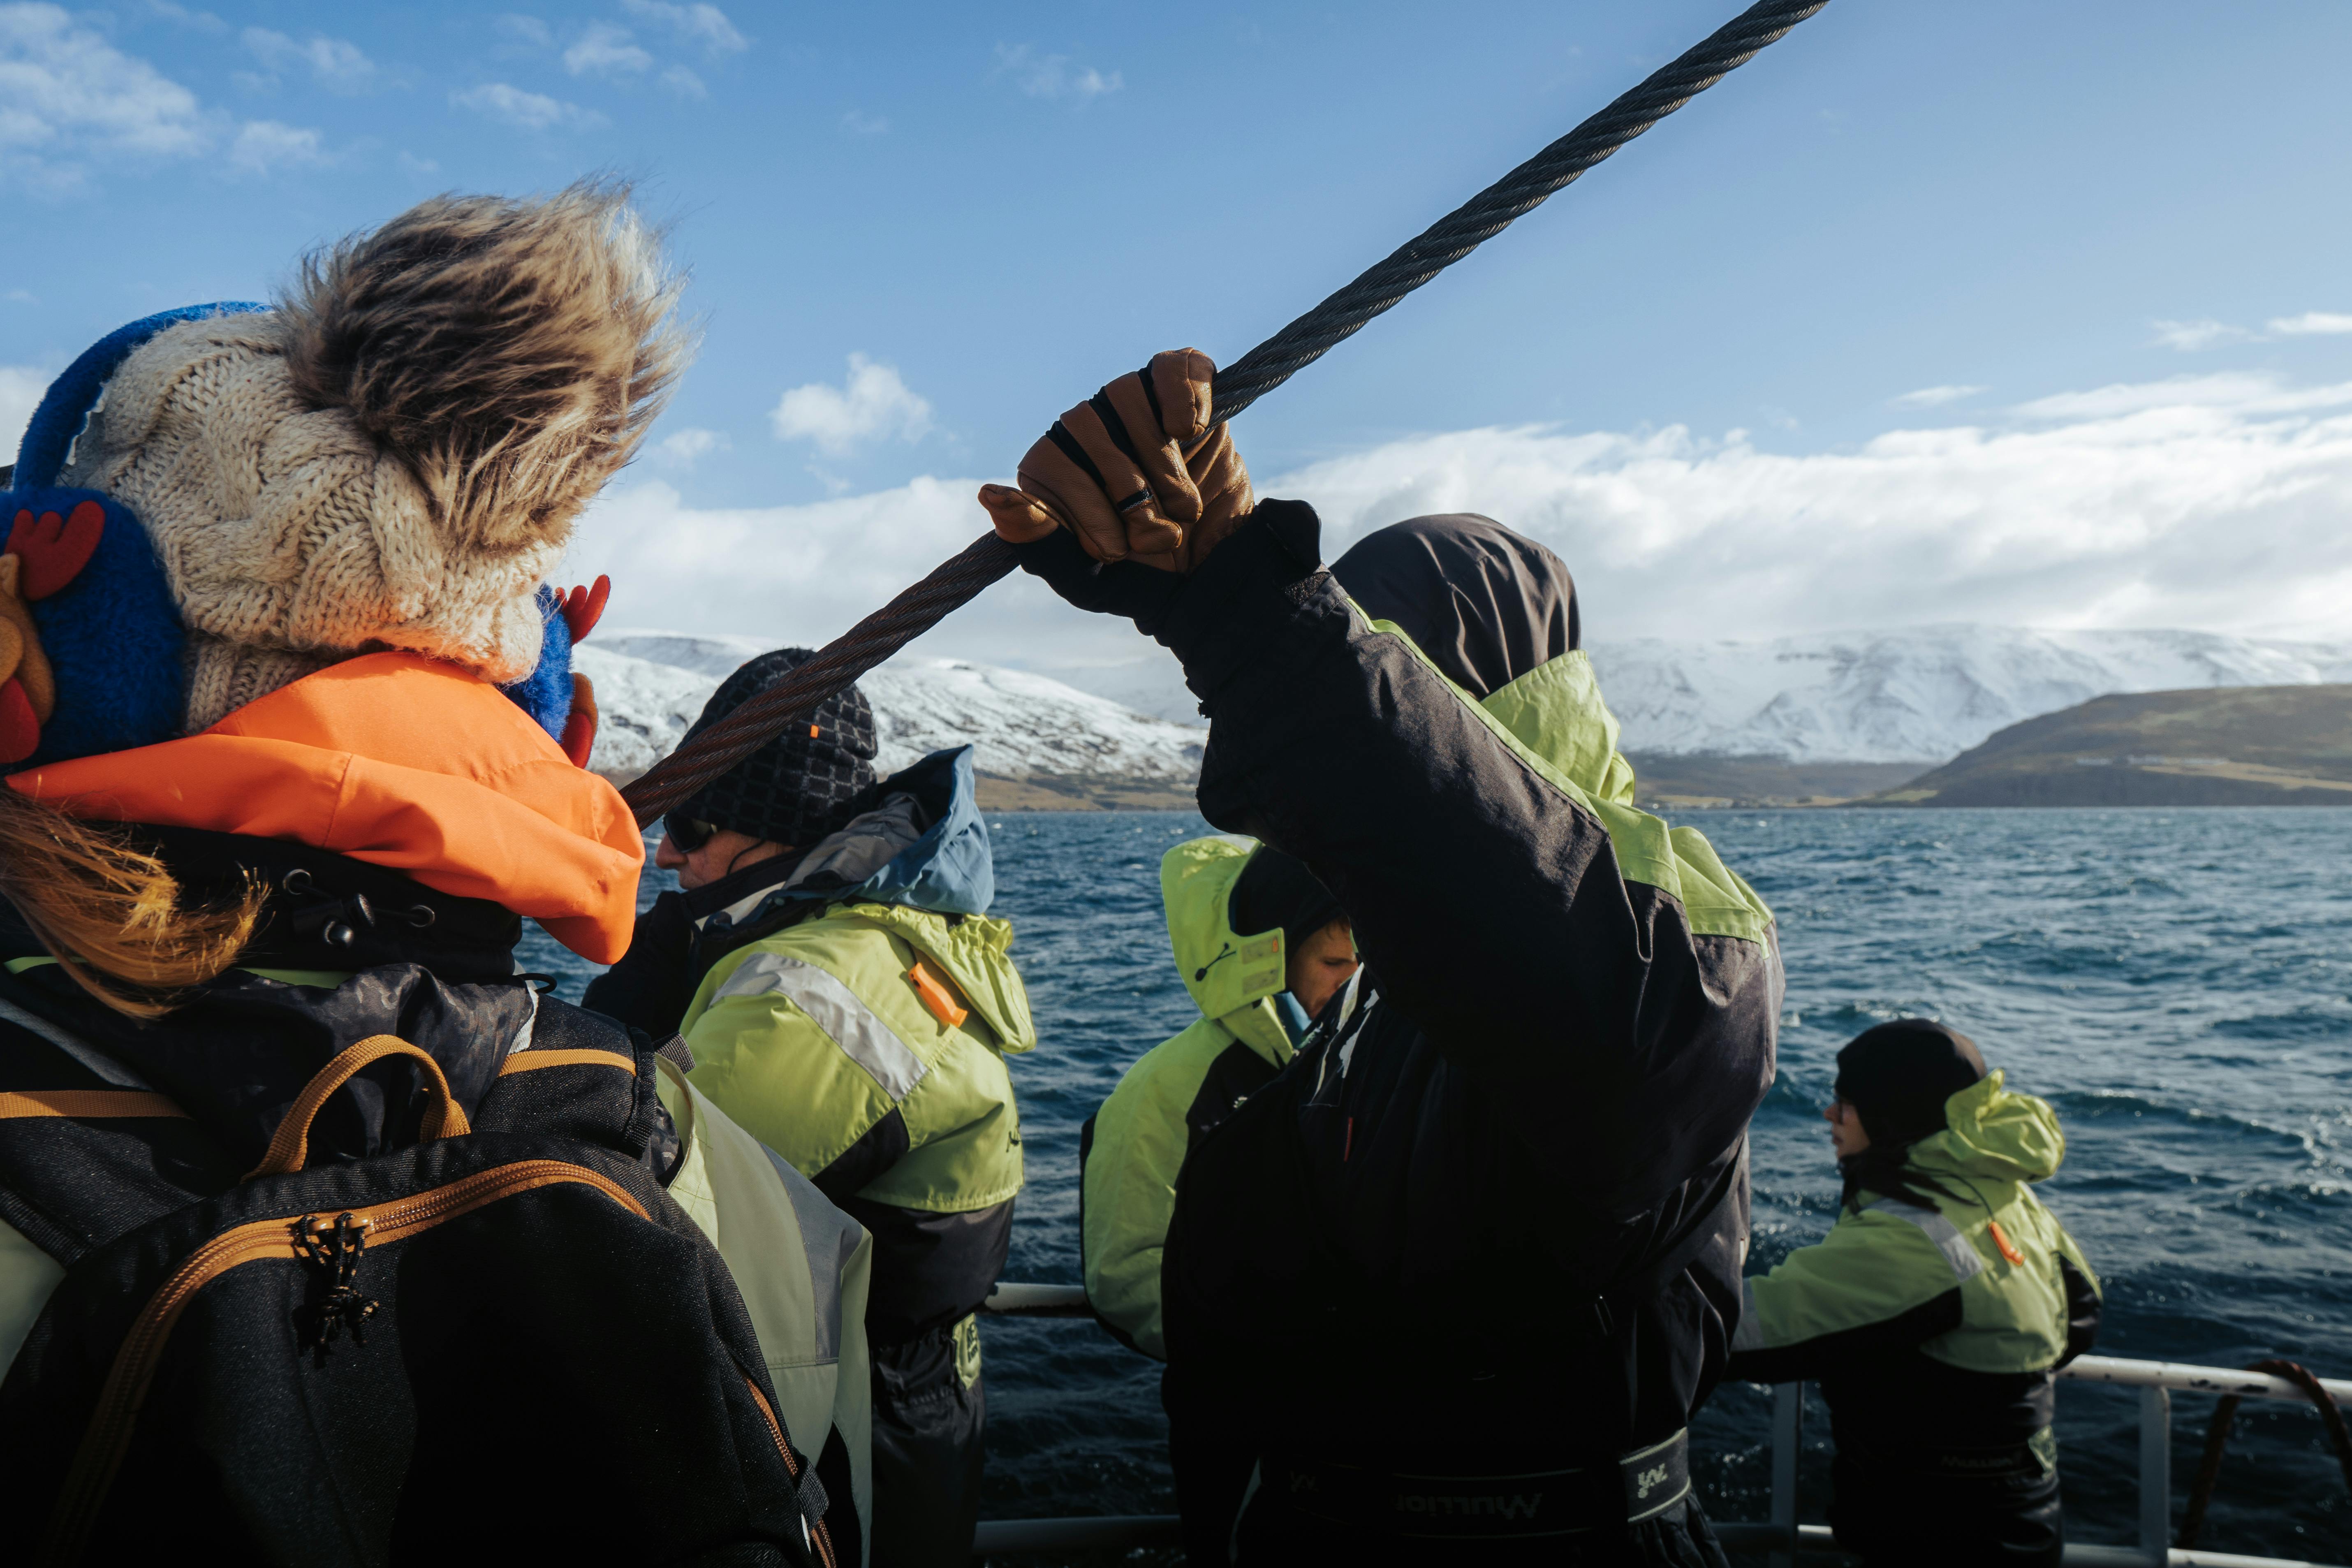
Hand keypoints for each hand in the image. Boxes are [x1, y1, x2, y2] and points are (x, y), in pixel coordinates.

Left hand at [978, 348, 1253, 572]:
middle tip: (1156, 538)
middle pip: (1082, 427)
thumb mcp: (1090, 577)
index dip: (1083, 509)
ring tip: (1183, 508)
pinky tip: (1190, 433)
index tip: (1112, 549)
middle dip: (1128, 495)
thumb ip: (1039, 542)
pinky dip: (1183, 398)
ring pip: (1123, 396)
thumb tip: (988, 493)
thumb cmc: (1148, 571)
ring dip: (1161, 462)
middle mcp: (1085, 427)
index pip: (1044, 462)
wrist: (1221, 564)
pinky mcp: (1180, 385)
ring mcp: (1130, 401)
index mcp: (1052, 469)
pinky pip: (1171, 366)